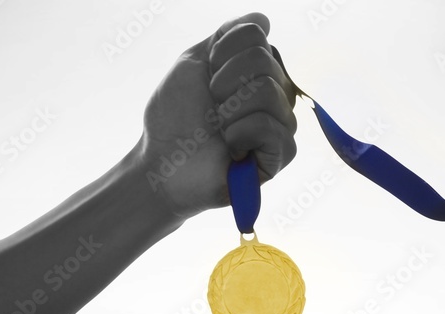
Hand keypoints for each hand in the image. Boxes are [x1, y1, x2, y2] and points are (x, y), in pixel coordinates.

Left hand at [136, 12, 297, 218]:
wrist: (163, 163)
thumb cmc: (174, 117)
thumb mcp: (194, 63)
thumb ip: (227, 36)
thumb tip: (263, 20)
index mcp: (255, 68)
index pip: (256, 35)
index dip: (221, 54)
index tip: (206, 79)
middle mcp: (275, 91)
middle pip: (264, 60)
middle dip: (223, 84)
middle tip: (212, 108)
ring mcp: (281, 122)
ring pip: (269, 91)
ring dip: (229, 112)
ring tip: (220, 131)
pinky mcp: (282, 154)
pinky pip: (271, 127)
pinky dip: (240, 134)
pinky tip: (232, 150)